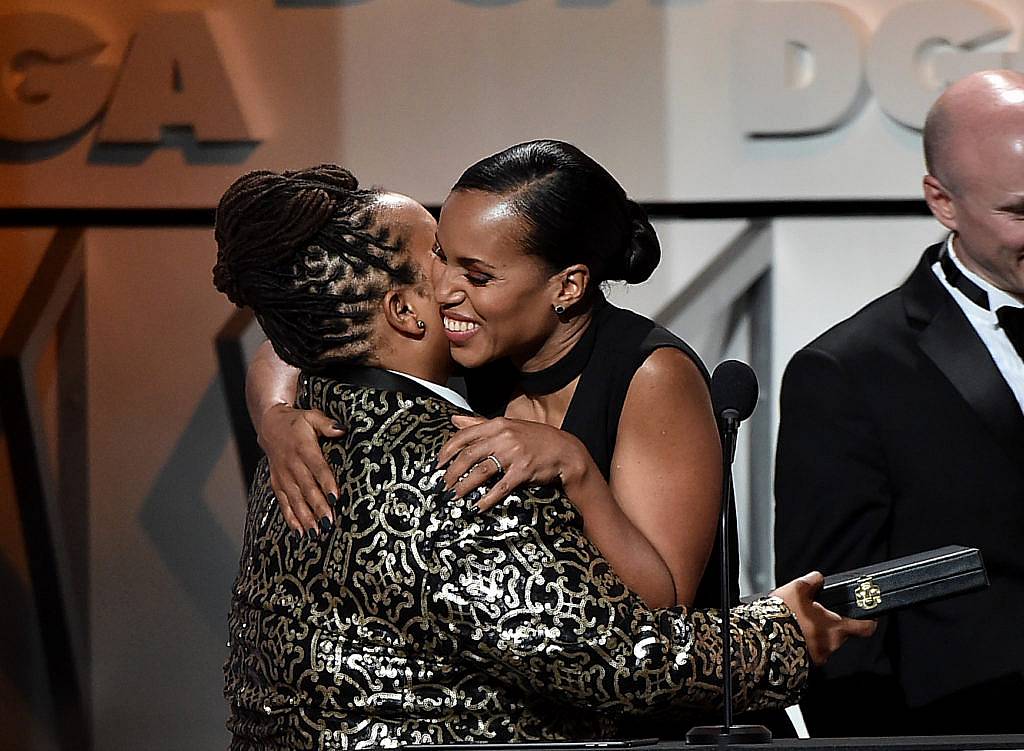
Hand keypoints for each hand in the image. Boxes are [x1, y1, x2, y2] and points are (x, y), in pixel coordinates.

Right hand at [257, 403, 343, 534]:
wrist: (269, 426)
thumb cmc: (296, 422)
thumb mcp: (312, 416)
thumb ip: (326, 424)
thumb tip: (341, 429)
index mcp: (303, 448)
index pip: (318, 468)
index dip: (327, 483)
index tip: (335, 497)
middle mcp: (292, 465)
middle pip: (307, 488)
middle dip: (318, 506)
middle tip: (329, 522)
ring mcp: (283, 476)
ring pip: (295, 500)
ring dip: (306, 517)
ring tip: (317, 533)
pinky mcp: (277, 484)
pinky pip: (284, 503)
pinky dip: (291, 518)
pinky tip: (300, 532)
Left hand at [436, 415, 586, 511]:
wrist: (565, 451)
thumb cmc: (534, 439)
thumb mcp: (507, 425)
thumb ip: (479, 423)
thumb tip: (454, 420)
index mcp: (497, 425)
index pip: (464, 436)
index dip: (447, 451)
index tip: (437, 464)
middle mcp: (504, 437)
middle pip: (469, 455)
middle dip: (452, 472)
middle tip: (443, 485)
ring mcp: (514, 454)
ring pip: (481, 471)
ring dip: (465, 486)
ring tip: (455, 496)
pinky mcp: (523, 471)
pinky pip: (500, 487)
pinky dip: (487, 498)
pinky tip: (478, 506)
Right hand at [771, 571, 876, 665]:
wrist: (763, 641)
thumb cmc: (783, 617)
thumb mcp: (797, 589)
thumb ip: (812, 581)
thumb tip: (818, 579)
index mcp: (836, 628)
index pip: (865, 628)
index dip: (869, 622)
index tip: (871, 618)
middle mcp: (831, 646)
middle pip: (839, 634)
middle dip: (828, 624)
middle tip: (812, 615)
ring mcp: (817, 659)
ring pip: (822, 644)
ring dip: (814, 636)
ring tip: (795, 625)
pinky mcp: (803, 667)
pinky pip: (808, 654)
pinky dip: (802, 645)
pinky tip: (788, 636)